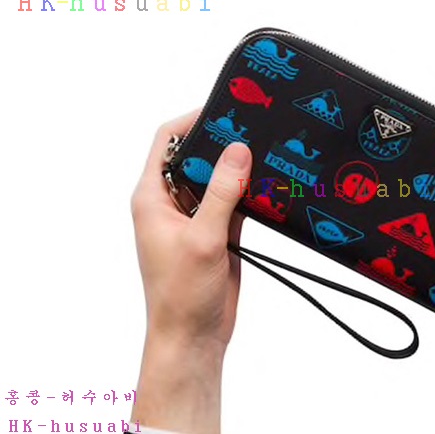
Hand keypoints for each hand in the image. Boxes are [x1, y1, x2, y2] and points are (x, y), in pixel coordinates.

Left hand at [129, 110, 251, 433]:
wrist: (193, 336)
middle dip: (223, 142)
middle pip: (196, 157)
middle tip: (254, 128)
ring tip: (268, 150)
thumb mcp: (202, 239)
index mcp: (153, 198)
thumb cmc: (181, 295)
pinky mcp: (217, 233)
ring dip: (239, 168)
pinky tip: (270, 184)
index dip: (191, 121)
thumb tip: (237, 150)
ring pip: (218, 179)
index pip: (166, 143)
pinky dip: (249, 193)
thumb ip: (220, 193)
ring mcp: (196, 218)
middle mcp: (172, 203)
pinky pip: (233, 202)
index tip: (223, 109)